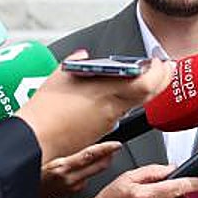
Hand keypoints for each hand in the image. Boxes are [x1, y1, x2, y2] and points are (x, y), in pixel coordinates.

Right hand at [14, 51, 173, 163]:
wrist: (34, 140)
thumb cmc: (43, 112)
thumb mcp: (59, 76)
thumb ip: (75, 63)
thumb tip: (82, 56)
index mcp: (106, 92)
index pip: (147, 83)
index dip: (158, 72)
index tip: (158, 62)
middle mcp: (113, 109)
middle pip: (149, 95)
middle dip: (161, 80)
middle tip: (162, 68)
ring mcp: (109, 123)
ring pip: (136, 105)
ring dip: (144, 91)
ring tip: (142, 77)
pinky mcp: (101, 133)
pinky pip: (121, 114)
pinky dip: (126, 103)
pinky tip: (118, 95)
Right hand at [38, 141, 120, 197]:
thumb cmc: (29, 176)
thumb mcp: (42, 159)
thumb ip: (60, 152)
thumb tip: (73, 140)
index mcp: (62, 167)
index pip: (90, 155)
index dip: (106, 149)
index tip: (117, 144)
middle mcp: (70, 178)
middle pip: (98, 166)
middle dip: (109, 156)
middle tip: (114, 147)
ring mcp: (73, 187)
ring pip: (94, 172)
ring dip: (100, 163)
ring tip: (101, 154)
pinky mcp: (72, 192)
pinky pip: (85, 179)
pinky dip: (88, 172)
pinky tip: (83, 168)